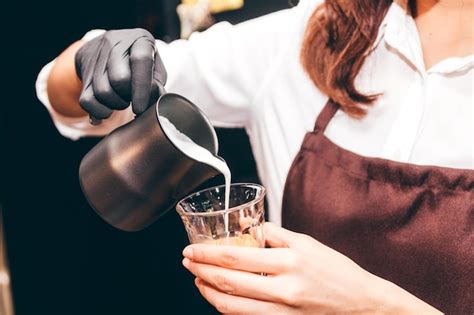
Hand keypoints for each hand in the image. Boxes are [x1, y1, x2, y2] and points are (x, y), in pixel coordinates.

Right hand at [75, 28, 166, 120]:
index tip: (141, 109)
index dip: (142, 88)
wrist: (106, 50)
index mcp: (140, 39)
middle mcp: (115, 43)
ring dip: (115, 105)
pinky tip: (107, 110)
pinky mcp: (84, 72)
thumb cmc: (139, 64)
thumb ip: (158, 85)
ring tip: (122, 100)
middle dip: (127, 97)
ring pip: (103, 92)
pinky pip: (87, 100)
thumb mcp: (155, 68)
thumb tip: (154, 101)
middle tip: (132, 99)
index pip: (141, 60)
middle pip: (119, 79)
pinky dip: (98, 111)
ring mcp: (97, 56)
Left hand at [182, 223, 440, 313]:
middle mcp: (284, 289)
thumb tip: (251, 231)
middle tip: (187, 262)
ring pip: (232, 306)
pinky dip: (227, 308)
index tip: (192, 249)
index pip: (236, 257)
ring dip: (209, 292)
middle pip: (229, 282)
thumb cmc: (337, 271)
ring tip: (197, 280)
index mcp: (289, 262)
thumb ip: (276, 236)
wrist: (362, 305)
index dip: (208, 254)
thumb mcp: (308, 243)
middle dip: (201, 271)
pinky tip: (220, 298)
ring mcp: (283, 312)